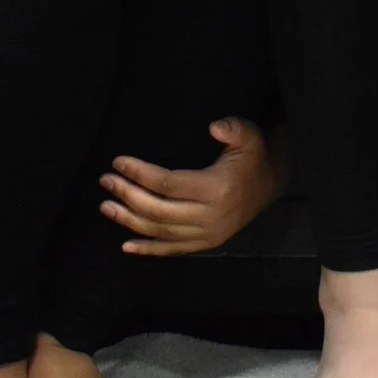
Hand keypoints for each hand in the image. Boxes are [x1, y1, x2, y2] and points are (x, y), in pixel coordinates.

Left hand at [99, 118, 286, 256]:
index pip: (168, 183)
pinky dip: (148, 249)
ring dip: (129, 220)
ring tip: (106, 206)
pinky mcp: (206, 243)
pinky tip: (126, 245)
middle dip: (127, 195)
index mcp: (217, 189)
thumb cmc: (253, 155)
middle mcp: (211, 216)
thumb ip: (232, 128)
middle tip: (106, 181)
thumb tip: (213, 127)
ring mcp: (208, 233)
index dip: (140, 173)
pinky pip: (172, 249)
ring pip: (160, 231)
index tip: (118, 162)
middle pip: (158, 210)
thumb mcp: (249, 135)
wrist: (271, 183)